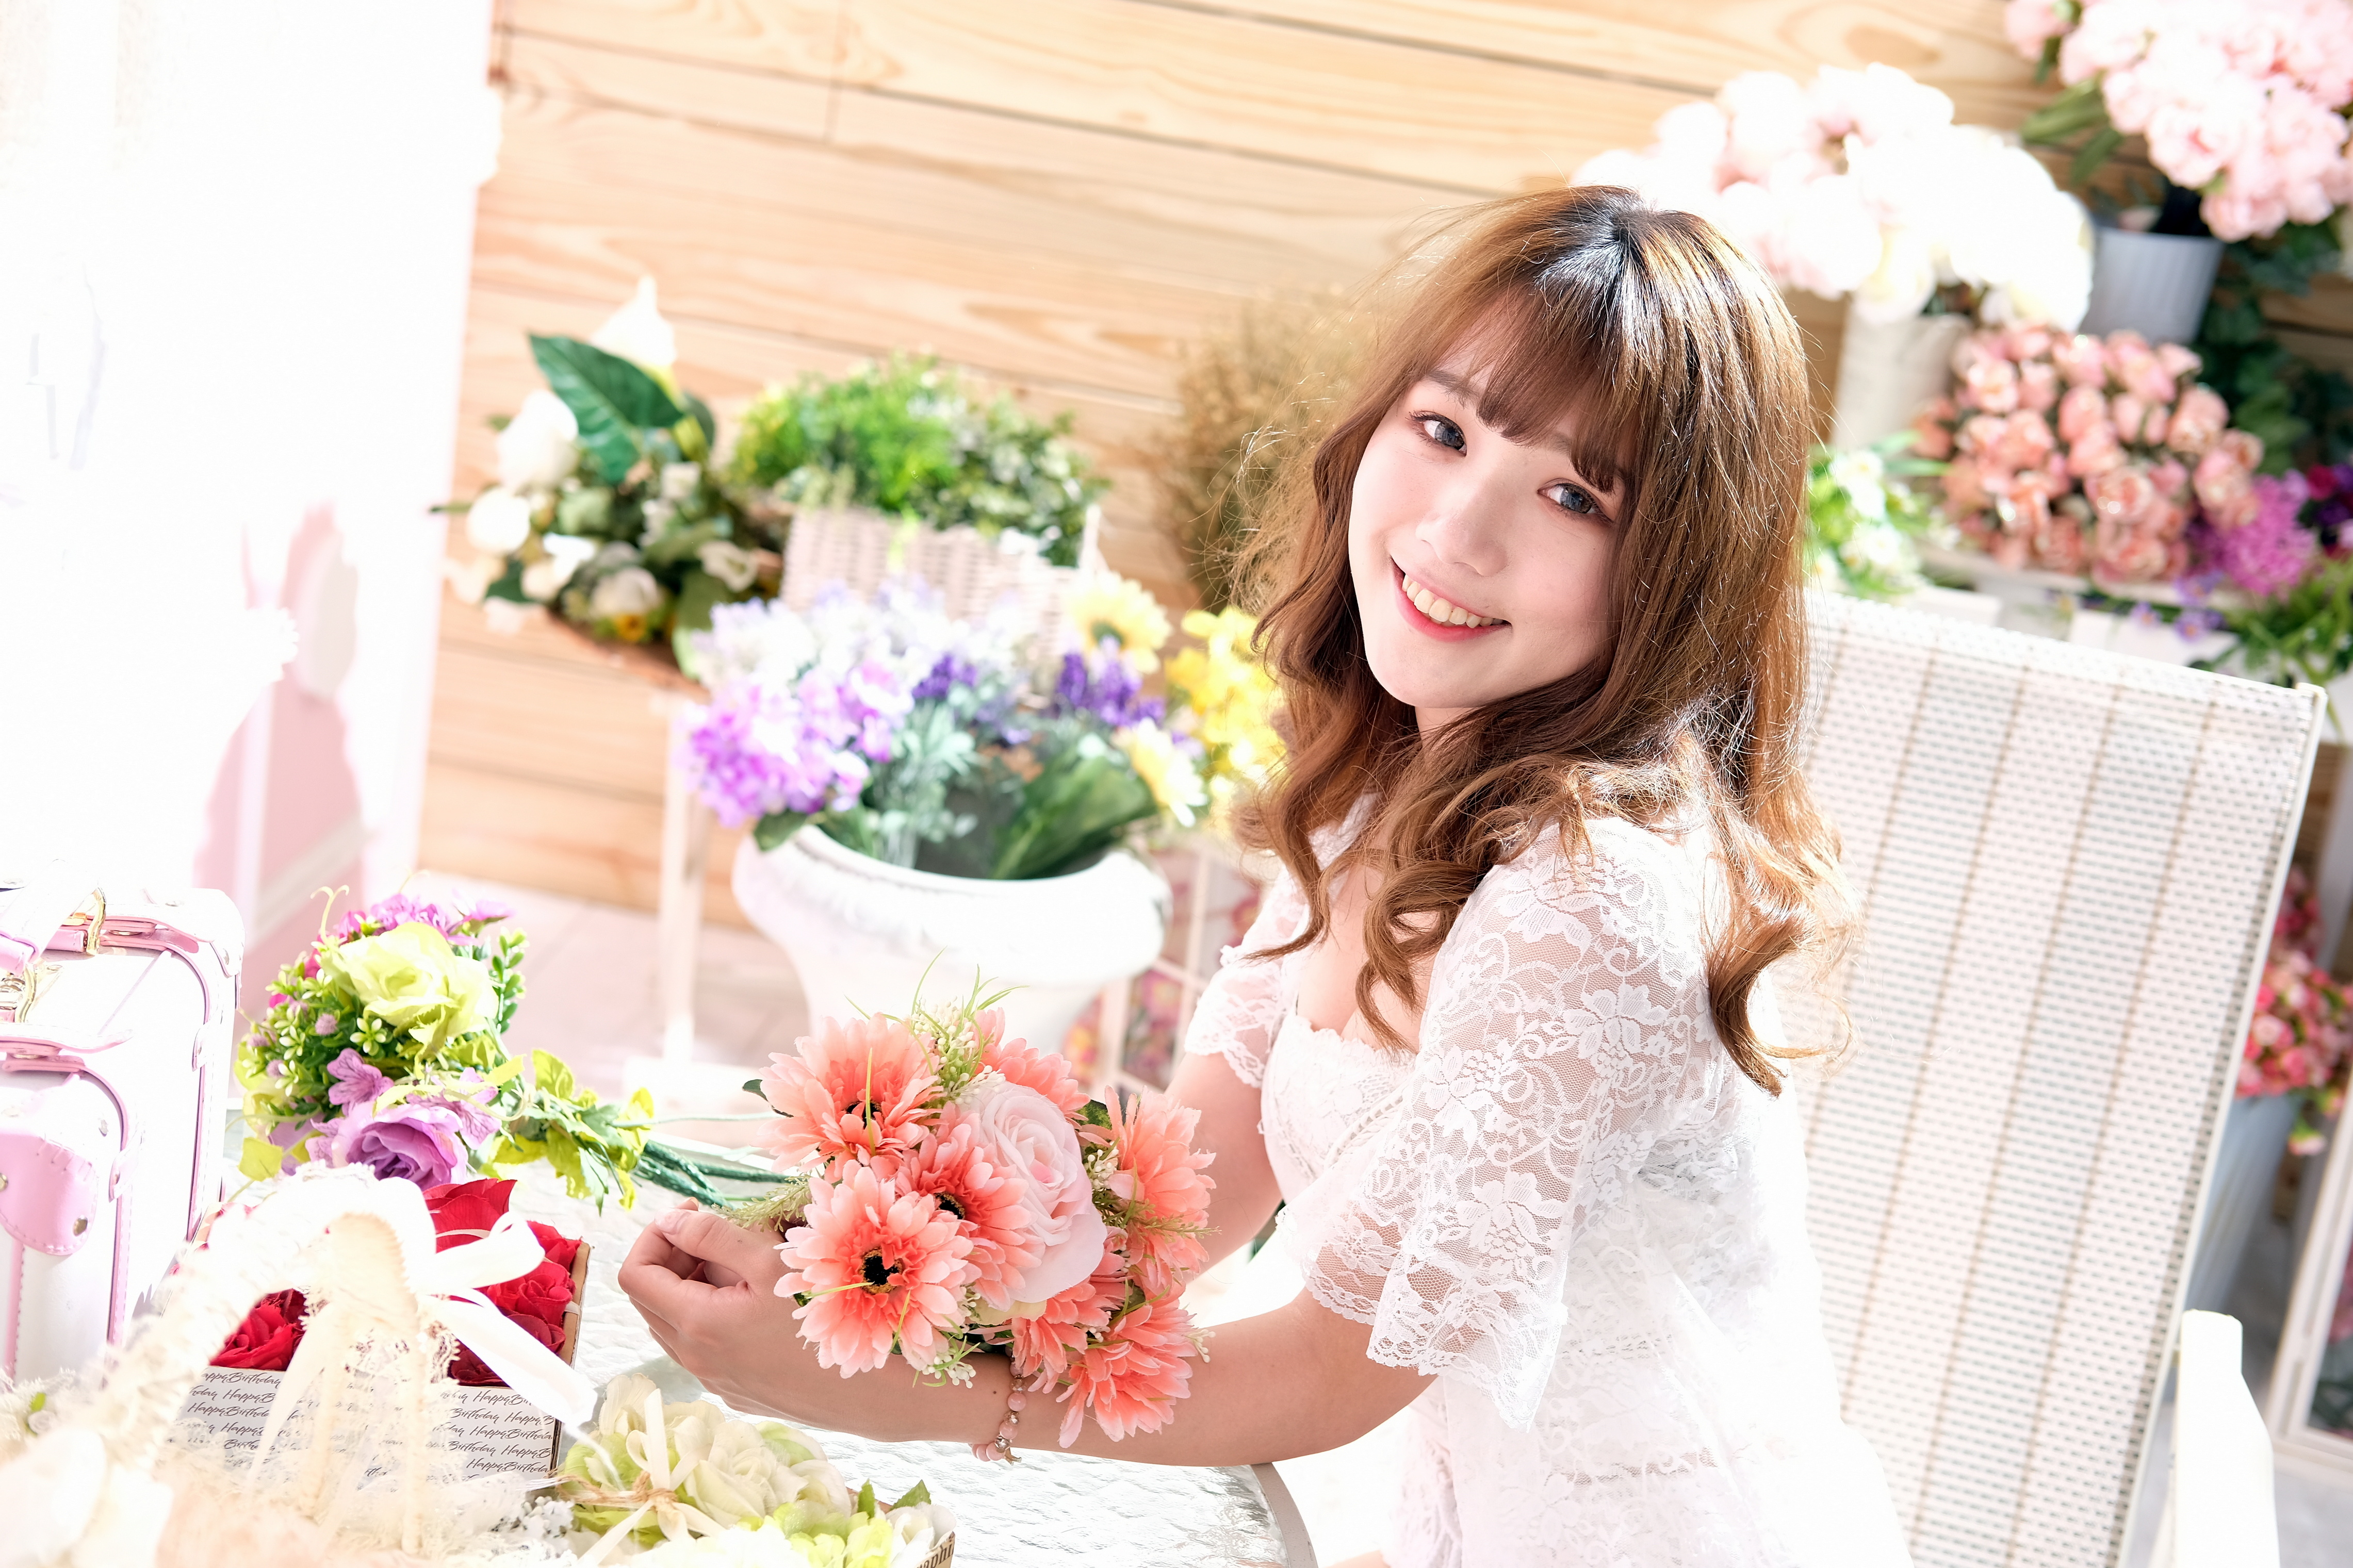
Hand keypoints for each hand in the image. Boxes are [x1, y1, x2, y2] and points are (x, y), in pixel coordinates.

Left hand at [617, 1205, 816, 1418]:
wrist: (867, 1389)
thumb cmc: (824, 1317)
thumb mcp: (771, 1261)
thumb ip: (713, 1236)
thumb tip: (669, 1221)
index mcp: (695, 1322)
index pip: (634, 1274)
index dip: (654, 1235)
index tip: (692, 1214)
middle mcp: (693, 1358)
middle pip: (649, 1298)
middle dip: (675, 1256)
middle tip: (720, 1235)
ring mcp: (713, 1379)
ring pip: (675, 1324)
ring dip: (693, 1287)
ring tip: (744, 1268)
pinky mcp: (734, 1391)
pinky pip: (702, 1346)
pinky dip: (713, 1315)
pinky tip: (759, 1305)